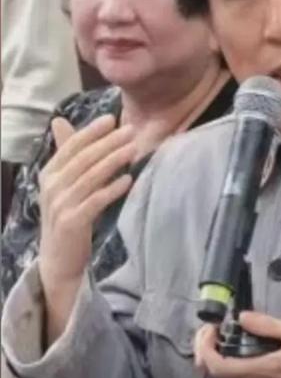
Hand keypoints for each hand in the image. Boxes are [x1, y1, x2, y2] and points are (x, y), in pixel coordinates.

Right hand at [38, 115, 134, 341]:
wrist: (58, 258)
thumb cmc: (67, 213)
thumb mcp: (64, 182)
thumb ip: (67, 153)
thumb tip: (60, 120)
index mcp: (49, 173)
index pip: (71, 146)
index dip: (91, 131)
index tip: (112, 118)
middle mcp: (52, 187)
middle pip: (83, 159)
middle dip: (108, 142)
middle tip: (131, 130)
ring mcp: (61, 205)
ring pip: (91, 177)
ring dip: (114, 161)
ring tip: (134, 149)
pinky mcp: (72, 223)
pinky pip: (95, 201)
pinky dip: (112, 189)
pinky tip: (128, 180)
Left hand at [195, 311, 280, 377]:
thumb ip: (269, 325)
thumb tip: (243, 317)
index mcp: (260, 368)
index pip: (219, 366)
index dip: (206, 347)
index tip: (211, 326)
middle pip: (214, 370)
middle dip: (205, 346)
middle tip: (210, 325)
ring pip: (221, 373)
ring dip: (213, 351)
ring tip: (218, 329)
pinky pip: (231, 373)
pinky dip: (223, 356)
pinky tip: (231, 340)